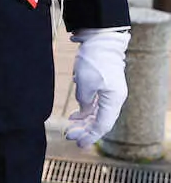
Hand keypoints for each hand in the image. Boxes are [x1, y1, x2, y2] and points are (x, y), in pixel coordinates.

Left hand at [65, 28, 129, 147]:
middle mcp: (114, 98)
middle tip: (68, 136)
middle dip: (85, 130)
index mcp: (114, 100)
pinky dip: (85, 111)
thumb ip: (84, 102)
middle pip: (100, 121)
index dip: (90, 136)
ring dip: (84, 122)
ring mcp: (110, 92)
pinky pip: (95, 104)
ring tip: (70, 128)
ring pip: (97, 113)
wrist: (100, 39)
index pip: (103, 125)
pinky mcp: (103, 86)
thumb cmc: (94, 61)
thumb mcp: (84, 84)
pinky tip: (74, 115)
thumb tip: (83, 112)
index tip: (78, 143)